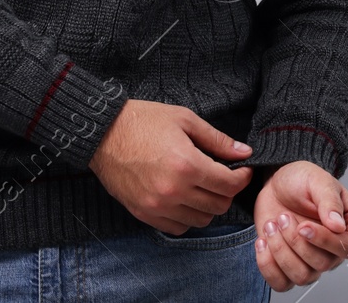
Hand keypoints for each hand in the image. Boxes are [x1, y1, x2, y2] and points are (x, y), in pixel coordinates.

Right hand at [88, 99, 253, 234]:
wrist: (103, 133)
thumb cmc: (144, 122)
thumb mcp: (185, 120)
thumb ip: (217, 140)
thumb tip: (244, 152)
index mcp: (187, 165)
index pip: (229, 185)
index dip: (243, 178)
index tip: (243, 170)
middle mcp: (174, 191)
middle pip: (218, 206)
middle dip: (228, 192)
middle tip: (223, 177)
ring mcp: (157, 206)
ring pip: (200, 220)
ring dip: (208, 206)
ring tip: (204, 188)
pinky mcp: (144, 214)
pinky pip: (177, 227)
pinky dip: (187, 217)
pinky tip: (186, 199)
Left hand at [253, 161, 347, 290]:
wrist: (277, 185)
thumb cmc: (301, 180)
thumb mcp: (318, 180)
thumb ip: (330, 201)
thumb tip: (338, 225)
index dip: (326, 241)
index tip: (304, 226)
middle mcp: (334, 248)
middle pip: (323, 264)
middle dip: (296, 241)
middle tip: (284, 217)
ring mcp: (312, 260)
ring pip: (302, 276)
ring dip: (281, 251)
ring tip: (273, 225)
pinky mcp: (289, 267)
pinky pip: (281, 283)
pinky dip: (268, 265)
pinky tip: (263, 241)